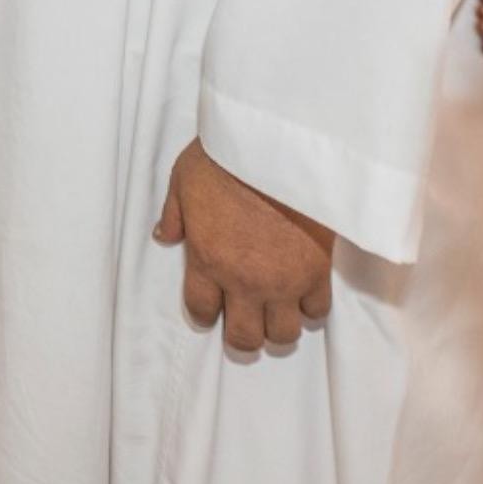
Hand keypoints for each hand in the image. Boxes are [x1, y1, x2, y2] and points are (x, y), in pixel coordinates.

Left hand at [152, 139, 338, 355]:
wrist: (279, 144)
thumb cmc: (227, 154)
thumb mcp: (183, 178)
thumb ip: (174, 213)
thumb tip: (165, 236)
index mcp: (206, 260)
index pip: (201, 311)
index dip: (206, 314)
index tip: (213, 308)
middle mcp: (244, 281)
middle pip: (245, 338)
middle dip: (243, 335)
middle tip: (248, 319)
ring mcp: (283, 280)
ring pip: (283, 334)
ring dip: (278, 326)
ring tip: (278, 310)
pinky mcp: (318, 270)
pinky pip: (317, 309)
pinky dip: (311, 306)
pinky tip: (304, 291)